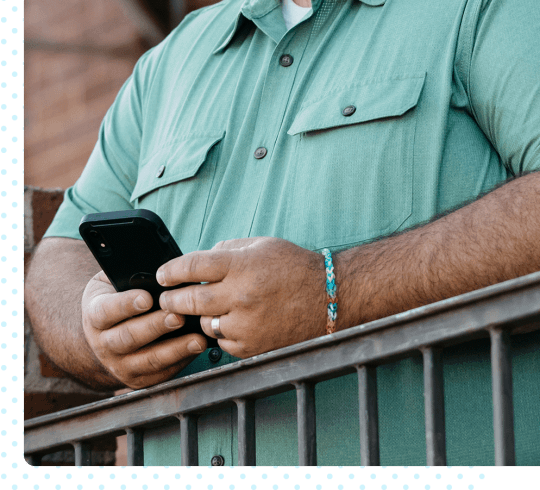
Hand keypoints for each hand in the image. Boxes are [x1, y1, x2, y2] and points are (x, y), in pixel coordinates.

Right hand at [81, 270, 207, 388]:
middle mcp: (103, 343)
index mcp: (95, 314)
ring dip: (174, 349)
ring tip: (196, 338)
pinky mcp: (136, 379)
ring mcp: (119, 365)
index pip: (106, 310)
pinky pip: (159, 374)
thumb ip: (131, 275)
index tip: (146, 298)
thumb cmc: (116, 297)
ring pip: (147, 360)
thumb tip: (161, 268)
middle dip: (156, 327)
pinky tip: (195, 350)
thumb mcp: (114, 281)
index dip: (125, 305)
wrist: (104, 333)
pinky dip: (180, 362)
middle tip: (178, 316)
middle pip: (129, 337)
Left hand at [156, 237, 326, 357]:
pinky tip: (233, 321)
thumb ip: (228, 249)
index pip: (193, 266)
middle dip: (171, 300)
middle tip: (166, 299)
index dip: (171, 271)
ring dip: (201, 316)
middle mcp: (241, 295)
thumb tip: (199, 262)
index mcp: (242, 266)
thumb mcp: (262, 245)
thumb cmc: (294, 267)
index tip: (162, 275)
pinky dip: (223, 332)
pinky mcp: (251, 346)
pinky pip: (223, 341)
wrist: (327, 298)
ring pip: (204, 324)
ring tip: (209, 308)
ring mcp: (246, 324)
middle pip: (189, 301)